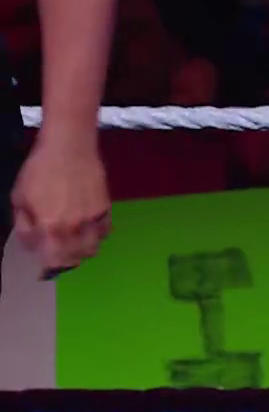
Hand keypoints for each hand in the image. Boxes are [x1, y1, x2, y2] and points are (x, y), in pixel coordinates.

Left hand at [11, 133, 110, 276]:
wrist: (68, 146)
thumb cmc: (38, 171)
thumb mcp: (19, 199)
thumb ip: (25, 227)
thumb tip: (34, 244)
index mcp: (49, 227)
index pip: (53, 261)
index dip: (47, 265)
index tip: (43, 262)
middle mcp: (74, 227)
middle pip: (76, 258)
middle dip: (65, 259)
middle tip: (58, 251)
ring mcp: (93, 218)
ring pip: (93, 248)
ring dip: (83, 249)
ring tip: (74, 240)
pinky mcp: (106, 208)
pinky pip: (105, 231)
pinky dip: (96, 234)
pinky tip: (87, 226)